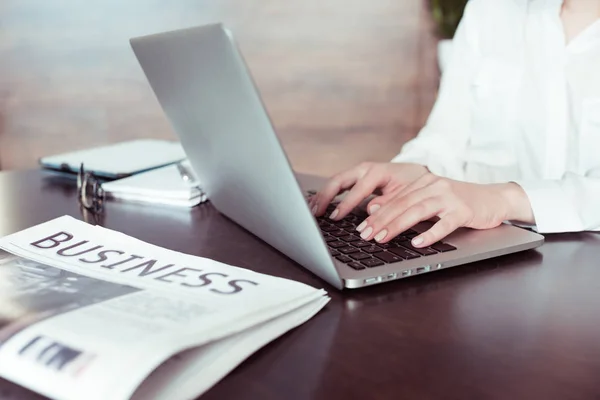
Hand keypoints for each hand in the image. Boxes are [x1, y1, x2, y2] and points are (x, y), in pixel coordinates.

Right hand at [309, 162, 428, 218]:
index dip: (345, 203)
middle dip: (325, 196)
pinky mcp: (354, 178)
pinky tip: (316, 204)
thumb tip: (370, 209)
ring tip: (311, 210)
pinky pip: (336, 185)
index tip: (335, 216)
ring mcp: (357, 172)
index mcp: (377, 171)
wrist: (415, 172)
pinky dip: (325, 195)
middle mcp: (364, 169)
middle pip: (338, 180)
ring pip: (334, 182)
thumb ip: (389, 201)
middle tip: (316, 213)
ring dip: (321, 195)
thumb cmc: (411, 183)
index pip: (357, 188)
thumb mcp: (406, 193)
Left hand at [355, 172, 534, 246]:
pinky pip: (444, 224)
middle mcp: (433, 187)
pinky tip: (417, 243)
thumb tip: (375, 210)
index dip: (376, 213)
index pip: (394, 199)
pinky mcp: (464, 211)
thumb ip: (407, 203)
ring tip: (382, 238)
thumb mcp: (430, 199)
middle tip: (364, 234)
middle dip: (380, 220)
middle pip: (402, 204)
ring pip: (418, 211)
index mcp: (423, 183)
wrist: (494, 199)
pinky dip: (430, 234)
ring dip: (397, 226)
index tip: (360, 227)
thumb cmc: (458, 202)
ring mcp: (449, 198)